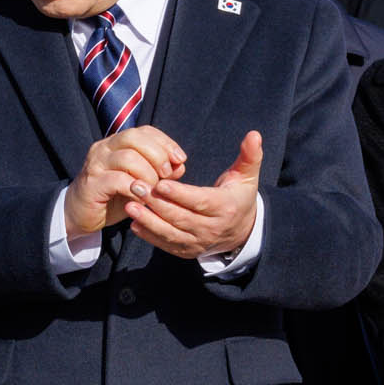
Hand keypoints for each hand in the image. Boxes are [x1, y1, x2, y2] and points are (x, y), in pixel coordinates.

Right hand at [64, 124, 187, 244]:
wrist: (80, 215)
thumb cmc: (113, 197)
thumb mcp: (140, 182)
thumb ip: (159, 172)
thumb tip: (179, 165)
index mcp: (117, 143)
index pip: (144, 131)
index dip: (166, 142)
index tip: (181, 159)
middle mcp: (104, 148)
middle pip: (134, 138)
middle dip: (157, 155)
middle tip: (166, 174)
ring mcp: (96, 164)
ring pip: (128, 158)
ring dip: (148, 174)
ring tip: (153, 189)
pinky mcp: (92, 183)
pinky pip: (118, 180)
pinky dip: (135, 189)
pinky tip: (141, 197)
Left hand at [128, 131, 263, 261]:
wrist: (241, 231)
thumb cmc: (239, 196)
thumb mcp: (247, 176)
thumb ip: (249, 155)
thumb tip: (254, 134)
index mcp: (225, 207)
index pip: (199, 201)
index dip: (179, 194)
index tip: (159, 183)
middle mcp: (211, 228)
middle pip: (180, 217)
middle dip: (156, 203)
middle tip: (135, 187)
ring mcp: (198, 242)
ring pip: (170, 233)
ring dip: (148, 221)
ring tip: (130, 206)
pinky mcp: (187, 250)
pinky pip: (166, 244)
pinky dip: (149, 236)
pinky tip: (134, 223)